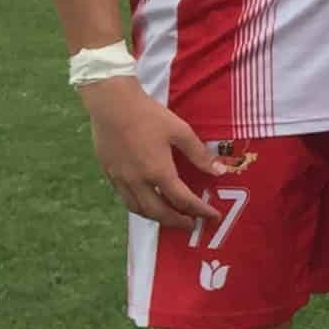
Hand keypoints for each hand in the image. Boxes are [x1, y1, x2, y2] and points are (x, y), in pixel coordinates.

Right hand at [82, 75, 221, 232]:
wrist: (111, 104)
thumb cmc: (148, 116)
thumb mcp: (180, 132)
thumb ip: (199, 154)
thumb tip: (220, 171)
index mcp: (159, 172)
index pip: (183, 200)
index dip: (200, 211)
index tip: (212, 217)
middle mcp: (138, 181)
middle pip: (159, 212)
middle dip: (177, 222)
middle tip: (191, 224)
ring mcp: (121, 179)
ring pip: (139, 209)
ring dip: (157, 218)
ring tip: (170, 217)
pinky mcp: (109, 173)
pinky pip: (125, 199)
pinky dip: (139, 206)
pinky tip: (147, 201)